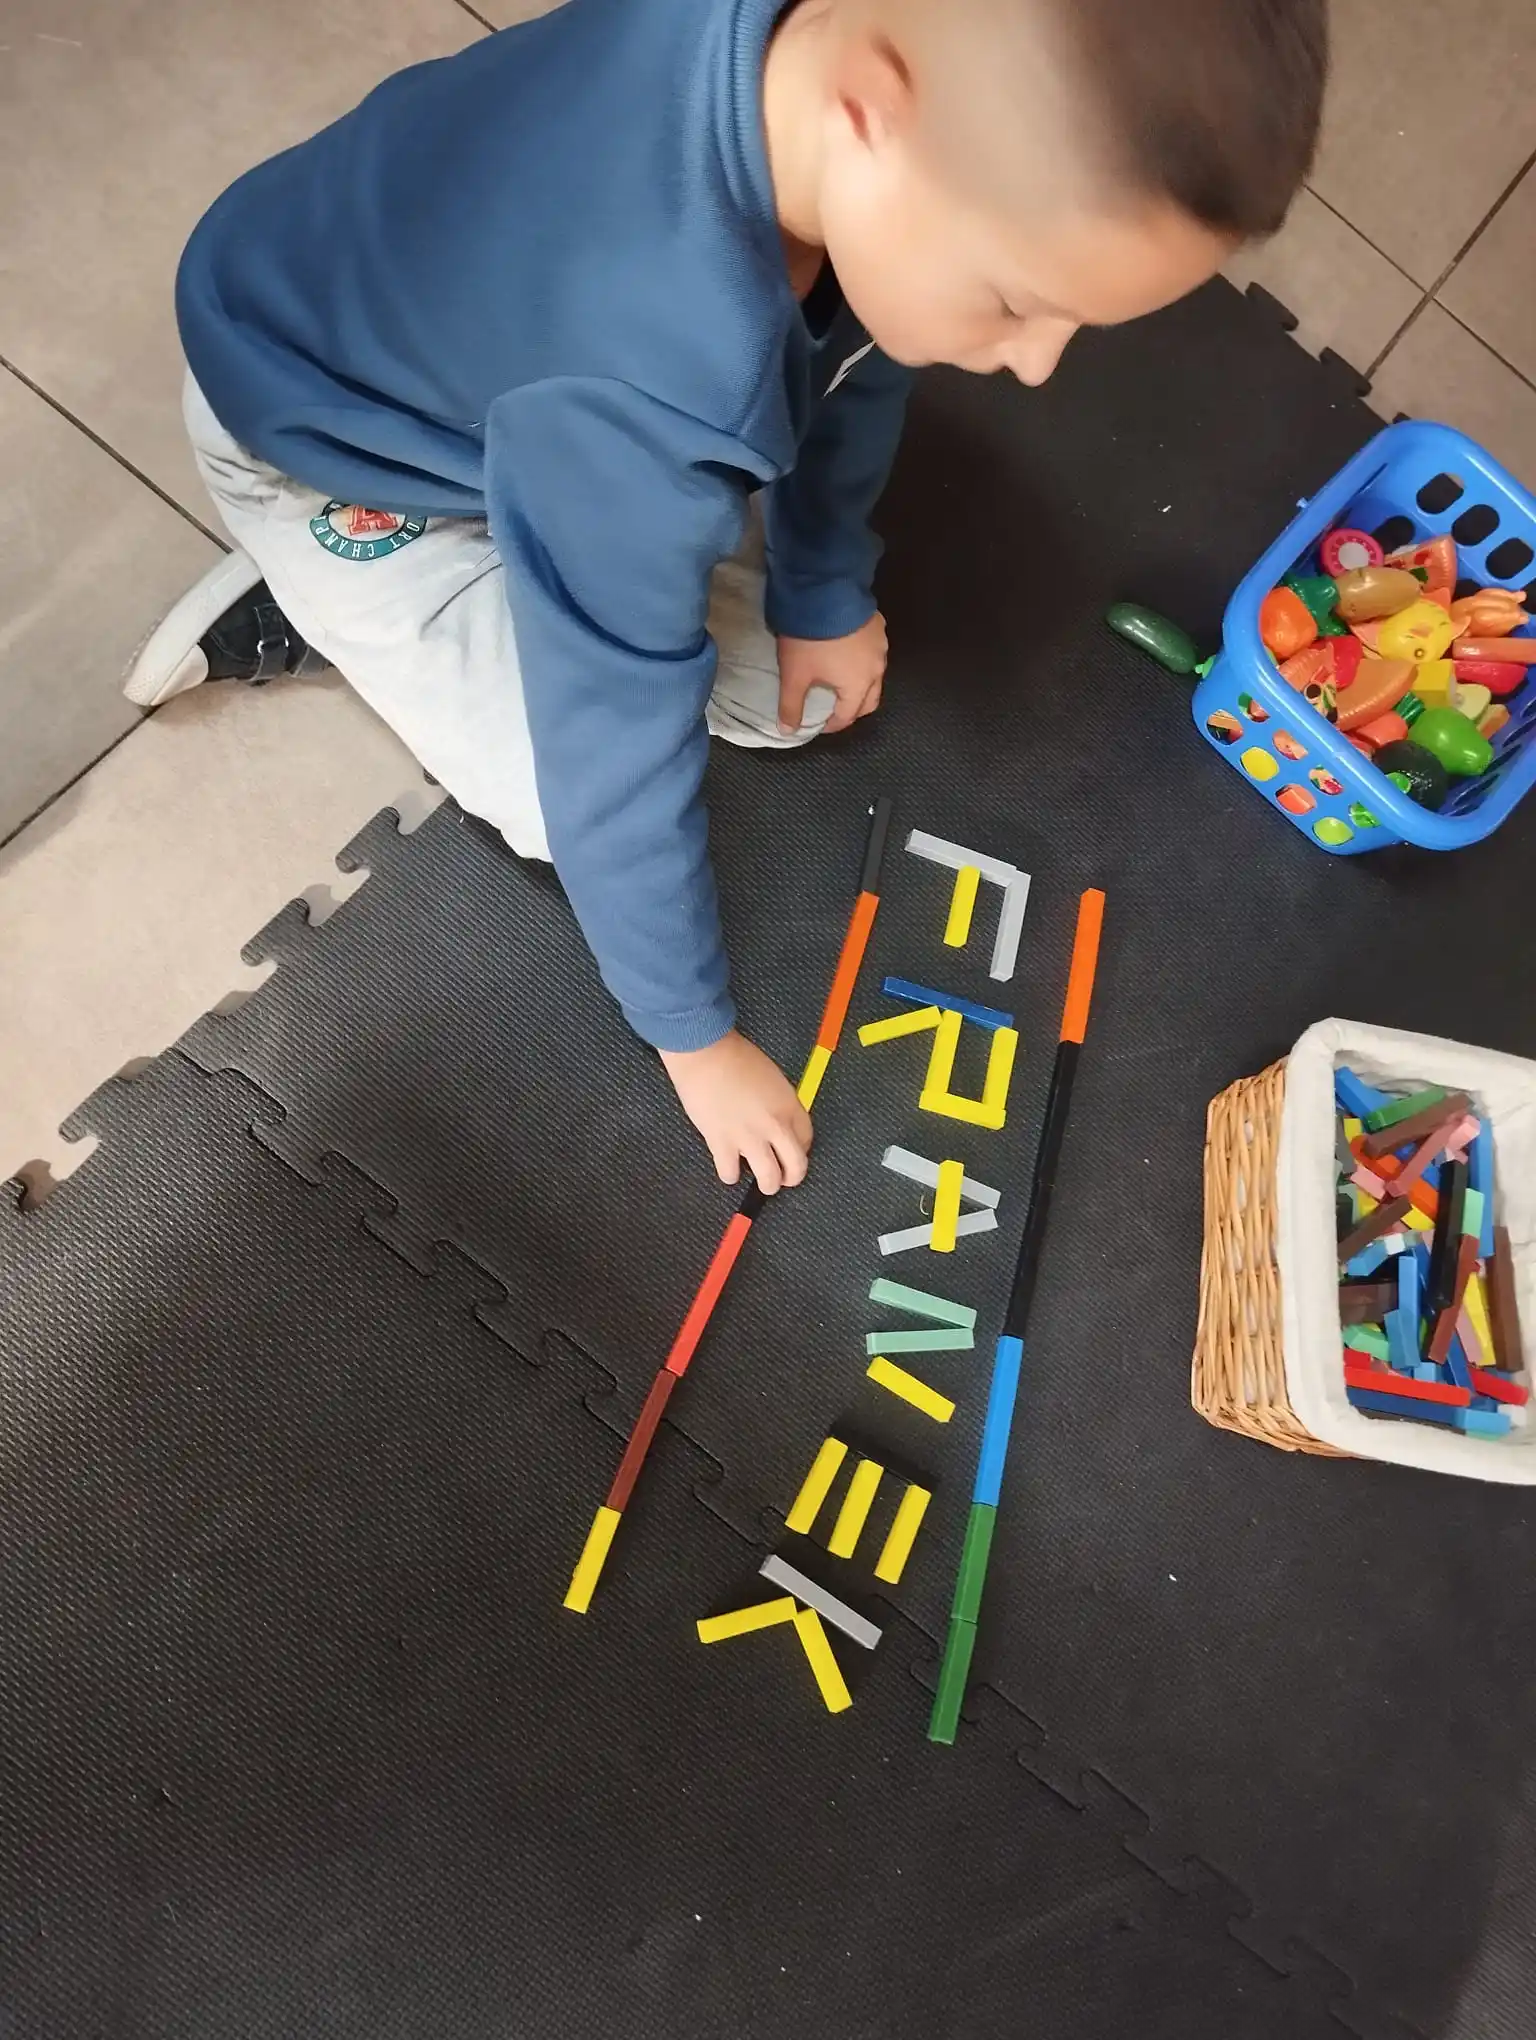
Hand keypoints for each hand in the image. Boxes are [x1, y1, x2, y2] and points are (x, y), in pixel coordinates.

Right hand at [660, 1030, 812, 1192]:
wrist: (705, 1053)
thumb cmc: (734, 1057)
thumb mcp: (771, 1077)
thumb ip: (778, 1103)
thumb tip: (775, 1122)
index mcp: (789, 1105)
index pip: (806, 1139)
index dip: (800, 1150)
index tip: (792, 1152)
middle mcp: (774, 1125)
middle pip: (796, 1166)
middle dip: (792, 1177)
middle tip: (784, 1179)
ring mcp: (749, 1137)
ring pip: (769, 1179)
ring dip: (767, 1185)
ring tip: (761, 1184)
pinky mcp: (722, 1143)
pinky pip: (731, 1174)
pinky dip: (730, 1175)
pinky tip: (729, 1169)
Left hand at [776, 612, 887, 735]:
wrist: (826, 592)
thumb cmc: (810, 640)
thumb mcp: (794, 674)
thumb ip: (791, 705)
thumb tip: (788, 731)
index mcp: (858, 686)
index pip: (848, 716)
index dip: (832, 725)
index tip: (820, 725)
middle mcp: (876, 669)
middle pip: (870, 700)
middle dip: (854, 709)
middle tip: (836, 709)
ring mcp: (881, 645)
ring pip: (876, 675)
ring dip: (862, 684)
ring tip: (842, 680)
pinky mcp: (879, 625)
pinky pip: (875, 651)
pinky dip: (864, 659)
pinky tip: (850, 652)